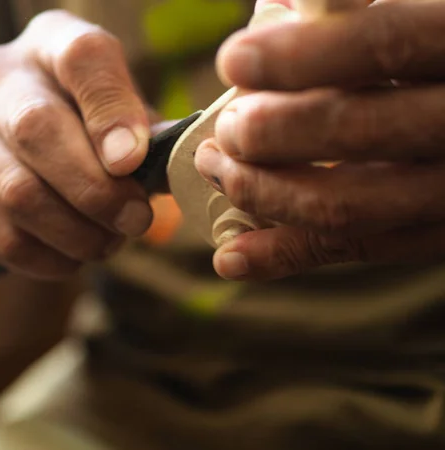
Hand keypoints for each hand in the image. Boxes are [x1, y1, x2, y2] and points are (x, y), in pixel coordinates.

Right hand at [0, 10, 153, 279]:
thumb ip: (150, 145)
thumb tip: (166, 183)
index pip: (81, 57)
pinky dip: (48, 258)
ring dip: (76, 233)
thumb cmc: (89, 133)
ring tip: (108, 242)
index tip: (133, 161)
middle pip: (38, 130)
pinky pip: (1, 235)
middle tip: (135, 220)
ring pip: (19, 193)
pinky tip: (72, 255)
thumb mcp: (125, 122)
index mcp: (52, 44)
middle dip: (97, 191)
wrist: (19, 155)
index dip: (112, 111)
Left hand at [196, 0, 444, 280]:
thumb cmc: (428, 50)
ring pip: (345, 206)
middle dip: (268, 131)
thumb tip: (268, 19)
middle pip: (356, 131)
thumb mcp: (417, 11)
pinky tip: (230, 258)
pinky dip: (283, 255)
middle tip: (227, 126)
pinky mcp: (432, 234)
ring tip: (215, 168)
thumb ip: (348, 13)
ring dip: (260, 192)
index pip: (384, 44)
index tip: (232, 62)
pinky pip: (353, 248)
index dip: (300, 56)